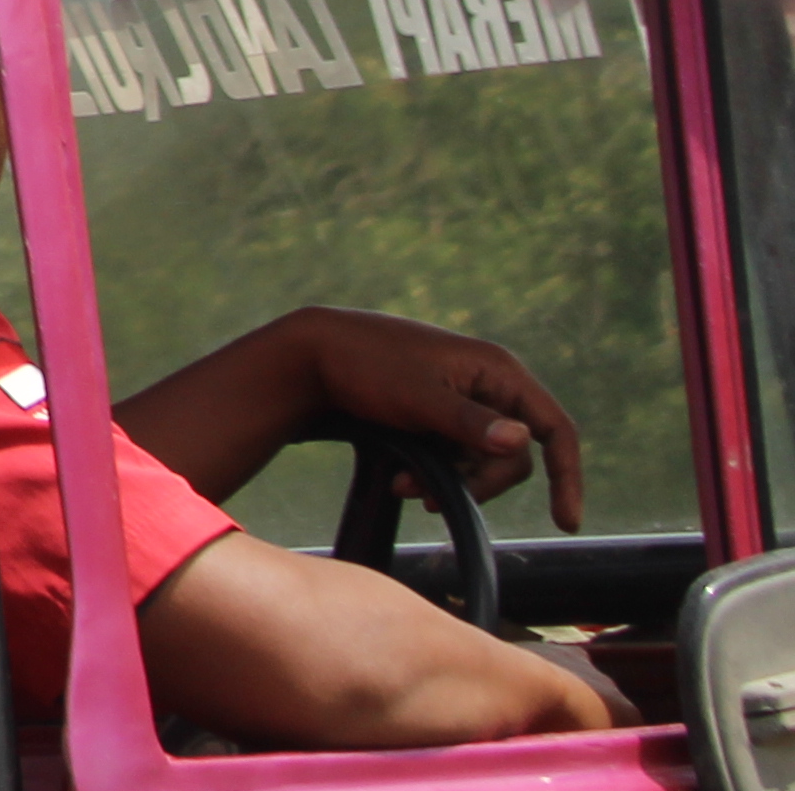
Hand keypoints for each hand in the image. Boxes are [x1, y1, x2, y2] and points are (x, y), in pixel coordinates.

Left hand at [301, 308, 588, 530]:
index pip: (556, 428)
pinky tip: (401, 482)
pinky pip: (455, 457)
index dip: (568, 476)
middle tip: (427, 499)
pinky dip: (434, 474)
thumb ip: (468, 421)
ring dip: (449, 483)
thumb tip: (522, 441)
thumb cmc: (364, 365)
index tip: (566, 522)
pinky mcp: (439, 415)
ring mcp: (464, 401)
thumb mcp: (417, 396)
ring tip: (403, 488)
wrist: (309, 355)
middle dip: (477, 483)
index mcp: (497, 370)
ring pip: (481, 462)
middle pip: (515, 456)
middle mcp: (488, 384)